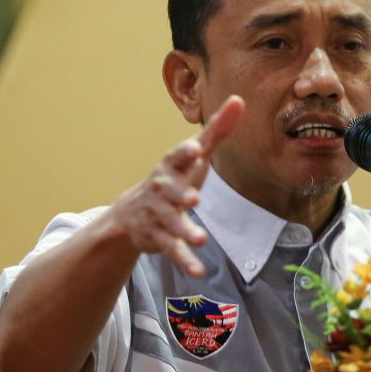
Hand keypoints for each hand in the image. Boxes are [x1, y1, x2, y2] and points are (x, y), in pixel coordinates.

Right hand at [108, 95, 243, 276]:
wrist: (131, 214)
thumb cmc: (174, 178)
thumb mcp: (194, 156)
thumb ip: (217, 131)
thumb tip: (238, 100)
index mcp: (171, 167)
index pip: (176, 156)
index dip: (184, 153)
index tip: (194, 149)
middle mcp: (162, 190)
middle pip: (171, 192)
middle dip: (180, 194)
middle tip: (194, 198)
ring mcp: (158, 215)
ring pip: (172, 223)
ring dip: (185, 230)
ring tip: (200, 239)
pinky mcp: (159, 238)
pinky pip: (173, 250)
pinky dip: (186, 260)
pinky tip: (200, 272)